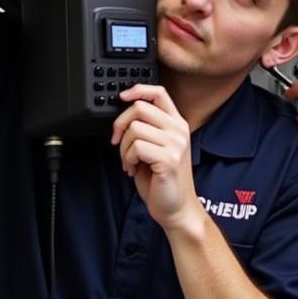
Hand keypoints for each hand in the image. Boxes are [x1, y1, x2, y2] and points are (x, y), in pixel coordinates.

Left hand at [110, 85, 201, 231]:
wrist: (176, 208)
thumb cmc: (162, 180)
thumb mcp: (156, 147)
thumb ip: (146, 128)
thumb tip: (124, 116)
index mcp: (177, 124)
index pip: (159, 92)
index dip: (138, 90)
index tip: (122, 97)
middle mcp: (179, 130)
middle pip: (140, 108)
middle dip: (120, 125)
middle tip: (118, 141)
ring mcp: (176, 144)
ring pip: (134, 129)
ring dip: (124, 148)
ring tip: (130, 162)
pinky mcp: (169, 159)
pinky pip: (136, 148)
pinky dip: (128, 160)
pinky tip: (135, 170)